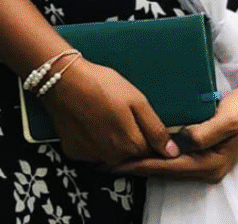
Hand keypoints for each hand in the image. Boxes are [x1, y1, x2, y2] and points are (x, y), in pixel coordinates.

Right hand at [40, 60, 178, 168]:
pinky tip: (90, 122)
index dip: (151, 138)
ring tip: (105, 116)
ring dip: (113, 141)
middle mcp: (112, 157)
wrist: (65, 80)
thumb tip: (172, 152)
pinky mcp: (75, 153)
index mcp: (131, 145)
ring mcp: (92, 157)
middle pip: (131, 155)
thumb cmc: (103, 86)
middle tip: (122, 114)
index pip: (151, 152)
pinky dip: (94, 141)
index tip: (142, 121)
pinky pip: (92, 151)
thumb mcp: (137, 101)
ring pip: (111, 154)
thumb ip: (156, 130)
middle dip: (131, 138)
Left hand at [118, 77, 237, 183]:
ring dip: (146, 165)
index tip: (119, 163)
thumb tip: (181, 141)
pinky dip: (159, 158)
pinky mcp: (206, 155)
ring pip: (170, 168)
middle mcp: (208, 169)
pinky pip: (177, 161)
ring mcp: (208, 164)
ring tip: (121, 160)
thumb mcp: (229, 118)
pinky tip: (145, 152)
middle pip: (167, 172)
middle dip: (139, 168)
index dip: (143, 165)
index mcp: (212, 163)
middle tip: (110, 163)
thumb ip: (205, 132)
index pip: (170, 167)